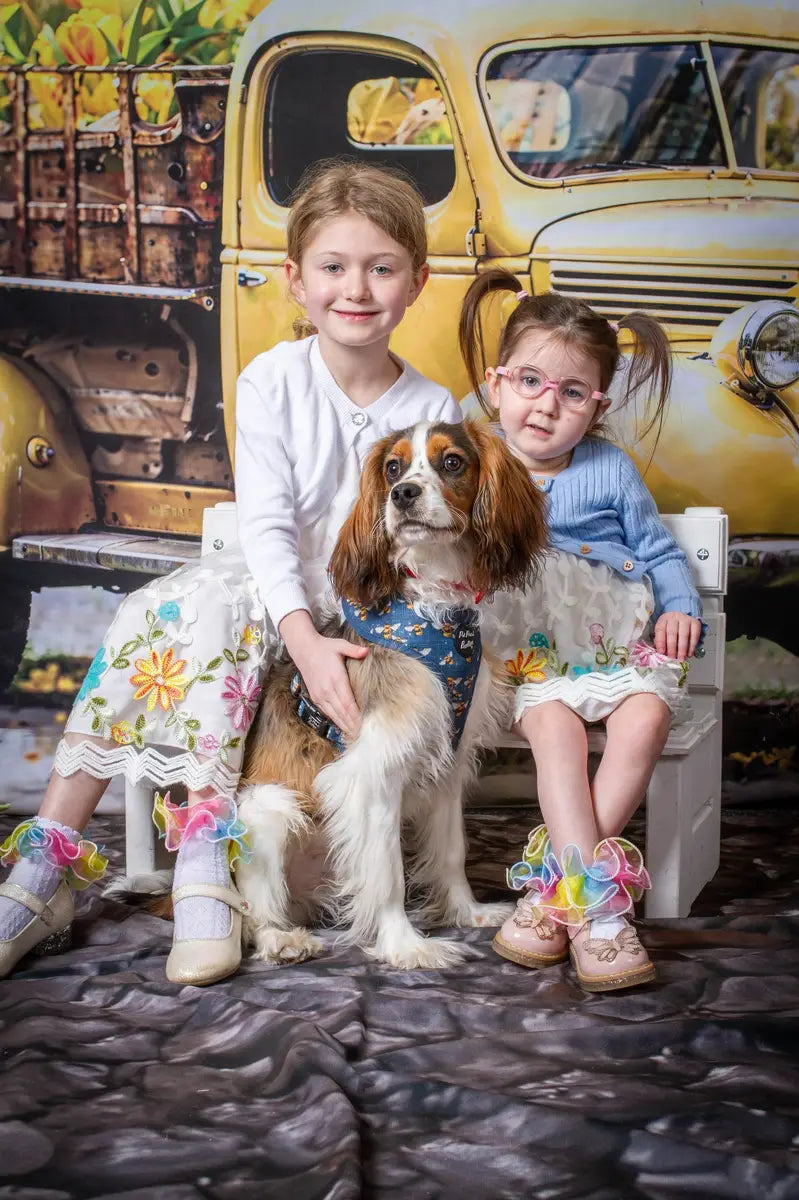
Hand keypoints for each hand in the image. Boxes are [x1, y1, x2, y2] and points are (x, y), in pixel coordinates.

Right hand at [279, 610, 367, 737]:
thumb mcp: (340, 645)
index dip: (356, 716)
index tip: (365, 725)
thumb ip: (354, 650)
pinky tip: (344, 727)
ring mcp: (320, 695)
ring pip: (335, 715)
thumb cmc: (325, 648)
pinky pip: (328, 712)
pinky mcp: (316, 698)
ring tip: (356, 736)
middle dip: (353, 726)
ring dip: (345, 726)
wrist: (303, 650)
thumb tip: (367, 651)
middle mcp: (327, 690)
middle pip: (343, 713)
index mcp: (335, 679)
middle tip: (365, 736)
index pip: (348, 703)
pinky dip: (337, 721)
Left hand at [653, 611, 702, 659]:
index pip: (660, 630)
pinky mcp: (696, 622)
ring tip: (681, 658)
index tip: (661, 652)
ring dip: (682, 649)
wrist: (682, 620)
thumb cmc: (670, 628)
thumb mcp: (663, 632)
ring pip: (684, 635)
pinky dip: (692, 646)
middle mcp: (674, 617)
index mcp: (663, 619)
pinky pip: (694, 635)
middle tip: (672, 657)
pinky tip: (689, 653)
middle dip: (672, 647)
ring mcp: (686, 619)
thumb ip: (660, 642)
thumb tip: (660, 654)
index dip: (660, 642)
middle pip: (672, 633)